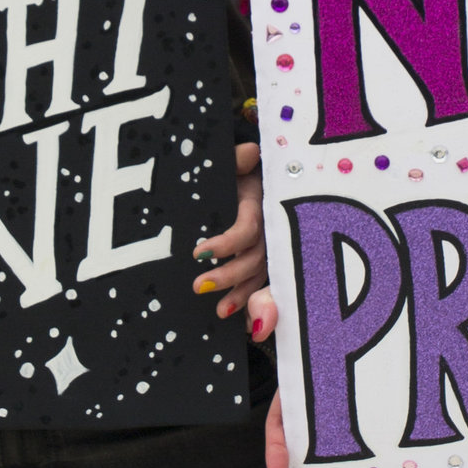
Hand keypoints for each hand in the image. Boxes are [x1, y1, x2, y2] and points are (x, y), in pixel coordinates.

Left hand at [194, 141, 267, 317]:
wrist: (245, 177)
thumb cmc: (234, 170)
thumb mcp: (230, 162)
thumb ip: (236, 158)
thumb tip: (250, 152)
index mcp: (259, 203)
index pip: (248, 228)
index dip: (227, 242)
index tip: (199, 253)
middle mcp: (269, 228)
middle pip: (254, 257)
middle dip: (229, 275)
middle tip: (198, 286)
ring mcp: (268, 246)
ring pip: (259, 275)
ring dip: (241, 295)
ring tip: (219, 311)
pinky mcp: (263, 260)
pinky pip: (260, 284)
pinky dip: (250, 302)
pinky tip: (233, 316)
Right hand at [250, 287, 373, 467]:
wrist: (371, 282)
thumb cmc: (316, 297)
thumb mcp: (287, 295)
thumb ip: (269, 304)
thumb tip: (263, 322)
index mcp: (299, 379)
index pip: (282, 419)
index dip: (278, 447)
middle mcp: (327, 396)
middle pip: (318, 443)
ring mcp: (358, 398)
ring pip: (355, 442)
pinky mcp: (386, 396)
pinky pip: (386, 427)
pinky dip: (390, 450)